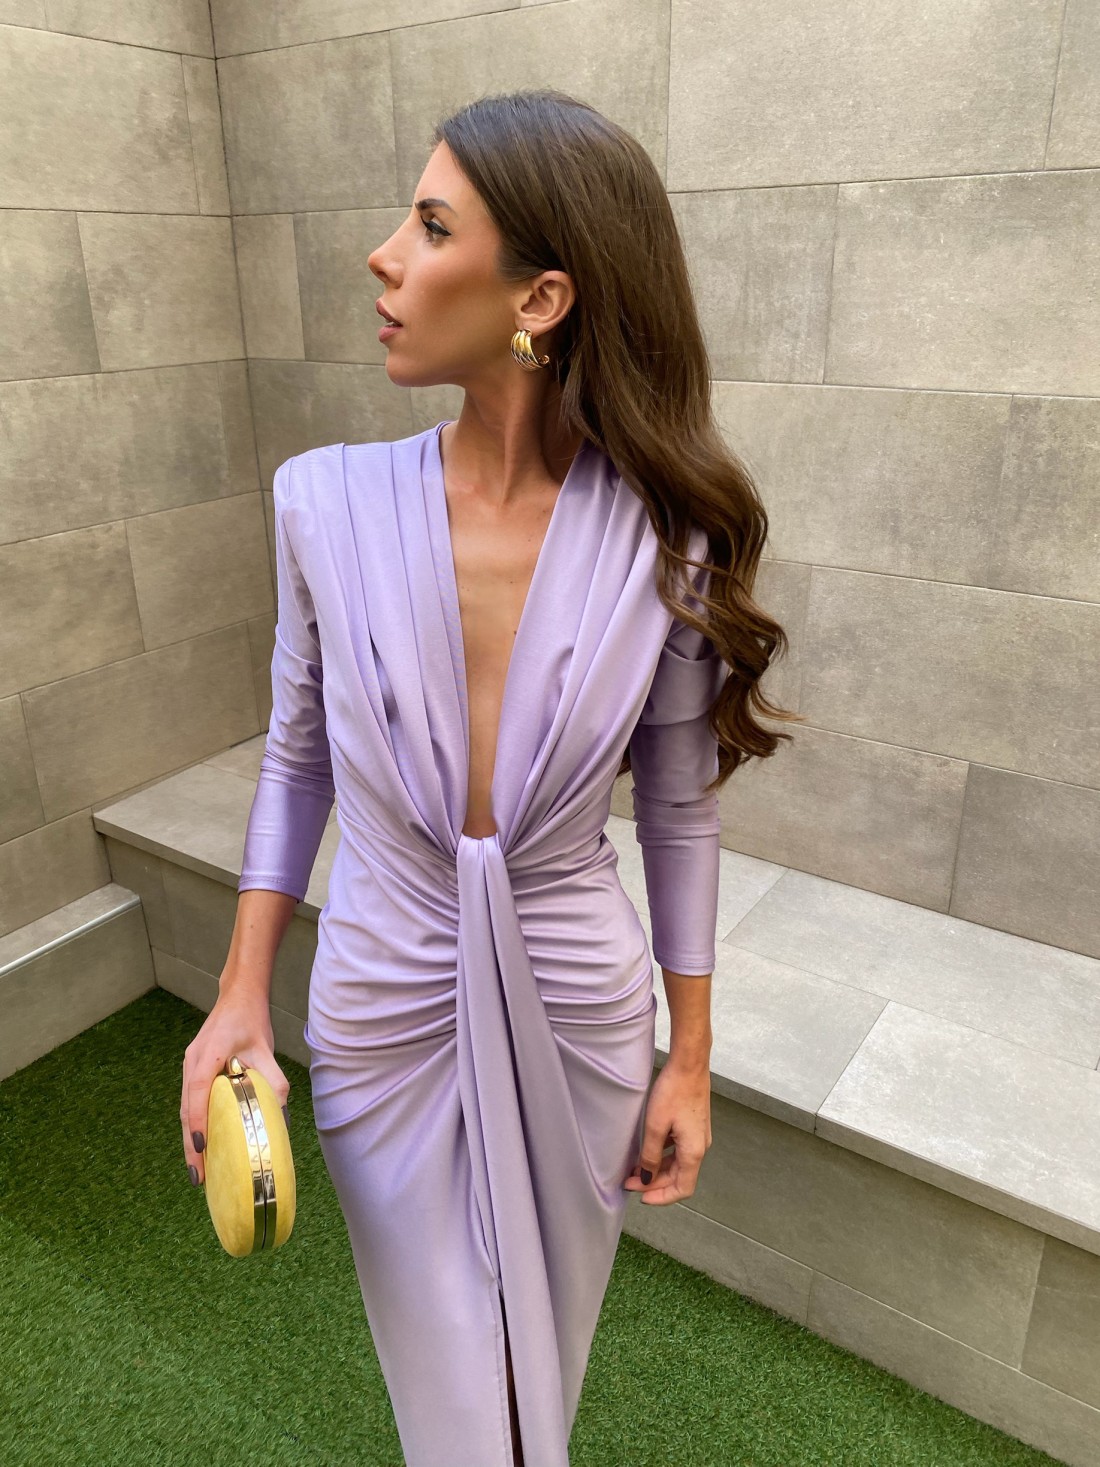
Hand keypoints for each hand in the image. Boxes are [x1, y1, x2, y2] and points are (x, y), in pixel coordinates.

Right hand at [180, 987, 287, 1187]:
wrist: (238, 995)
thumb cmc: (251, 1020)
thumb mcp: (266, 1050)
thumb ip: (274, 1080)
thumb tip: (283, 1116)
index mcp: (206, 1056)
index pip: (197, 1094)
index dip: (197, 1123)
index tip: (202, 1150)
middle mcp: (191, 1063)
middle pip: (185, 1110)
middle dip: (190, 1145)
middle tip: (199, 1177)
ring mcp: (189, 1066)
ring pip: (185, 1108)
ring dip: (190, 1137)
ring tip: (199, 1169)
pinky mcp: (194, 1069)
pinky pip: (190, 1101)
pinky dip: (194, 1123)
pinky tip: (202, 1142)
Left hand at [623, 1058, 711, 1204]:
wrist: (689, 1064)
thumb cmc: (673, 1092)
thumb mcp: (655, 1126)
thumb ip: (650, 1156)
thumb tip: (645, 1178)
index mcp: (694, 1152)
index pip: (682, 1189)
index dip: (661, 1197)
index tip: (640, 1197)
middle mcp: (700, 1148)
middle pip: (679, 1178)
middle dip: (654, 1183)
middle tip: (629, 1181)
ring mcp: (698, 1136)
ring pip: (678, 1164)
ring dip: (658, 1170)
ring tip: (634, 1169)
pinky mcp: (694, 1126)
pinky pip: (679, 1150)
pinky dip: (663, 1156)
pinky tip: (647, 1151)